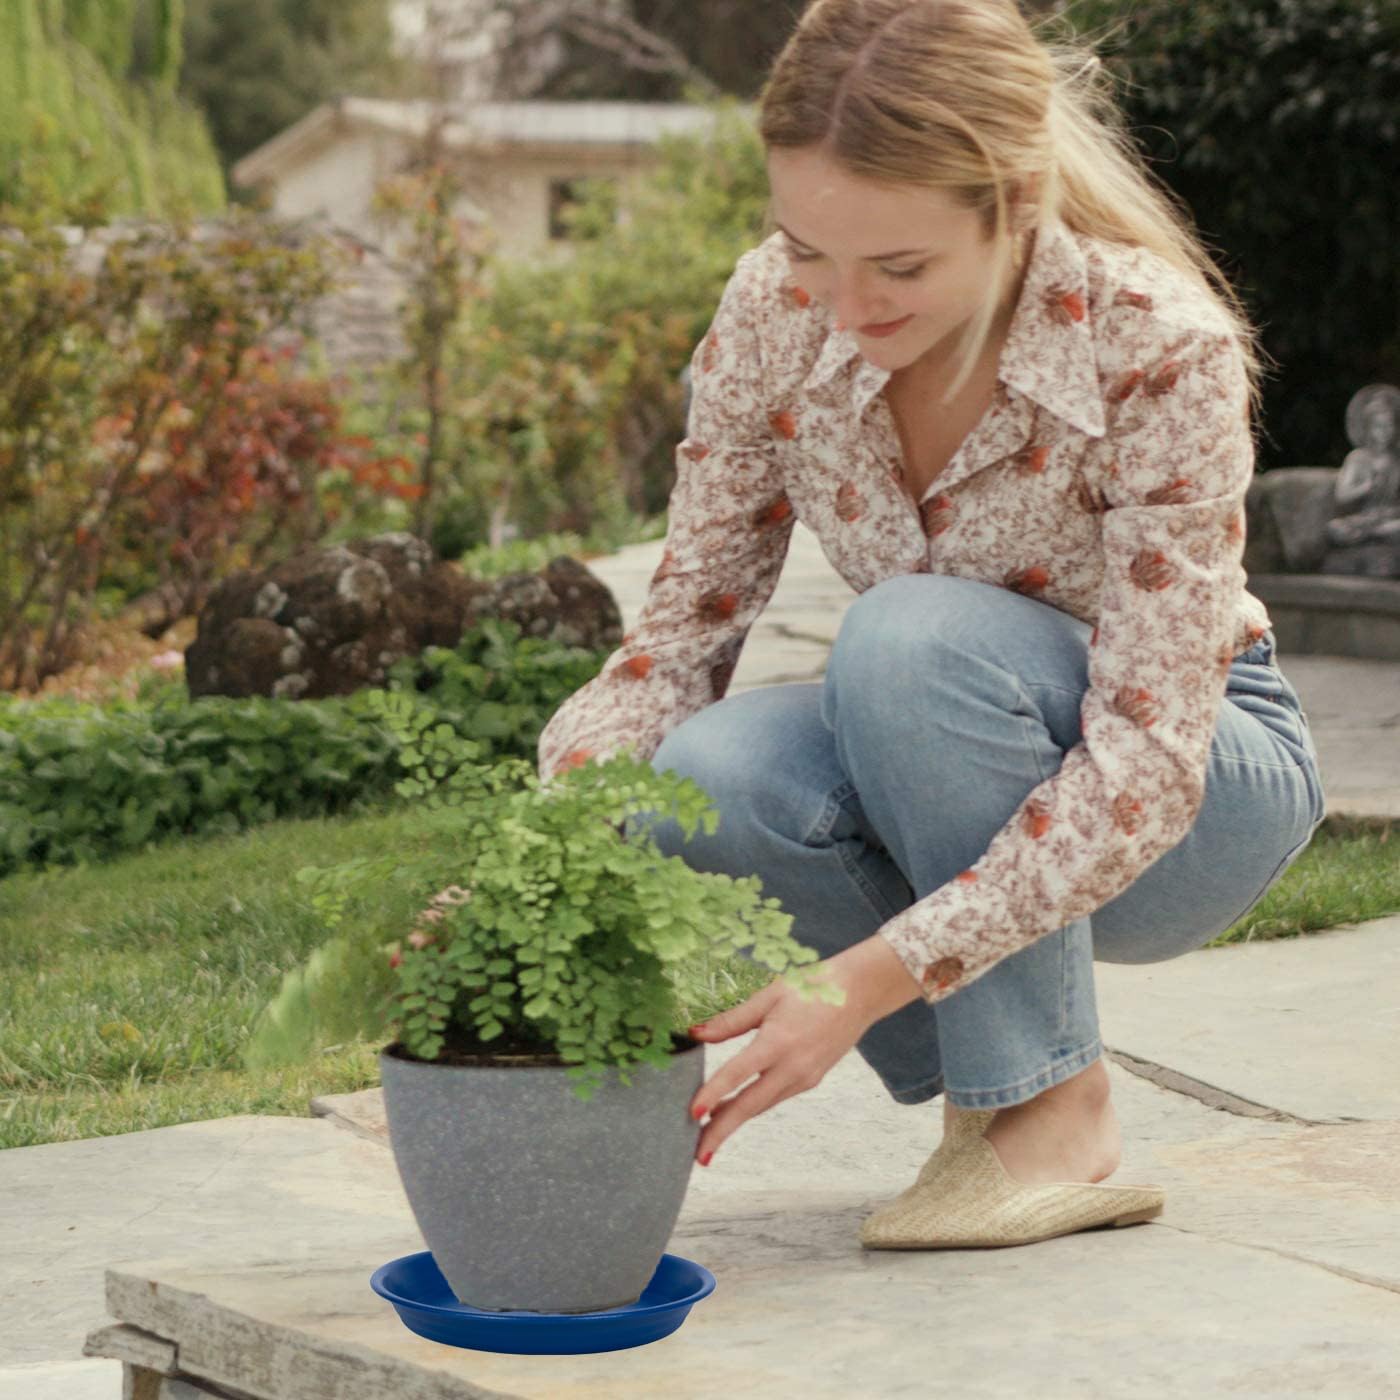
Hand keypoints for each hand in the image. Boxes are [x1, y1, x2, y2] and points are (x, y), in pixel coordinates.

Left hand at [686, 934, 922, 1165]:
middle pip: (750, 1106)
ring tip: (705, 1135)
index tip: (692, 1114)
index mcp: (779, 1042)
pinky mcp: (811, 1079)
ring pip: (762, 1105)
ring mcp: (805, 1077)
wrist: (860, 992)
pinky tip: (734, 1108)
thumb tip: (695, 1033)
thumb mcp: (768, 996)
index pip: (738, 1074)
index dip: (713, 1094)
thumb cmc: (812, 987)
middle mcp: (793, 1068)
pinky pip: (776, 1097)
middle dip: (721, 1131)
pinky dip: (753, 1106)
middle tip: (697, 1153)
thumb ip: (731, 1020)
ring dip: (734, 1121)